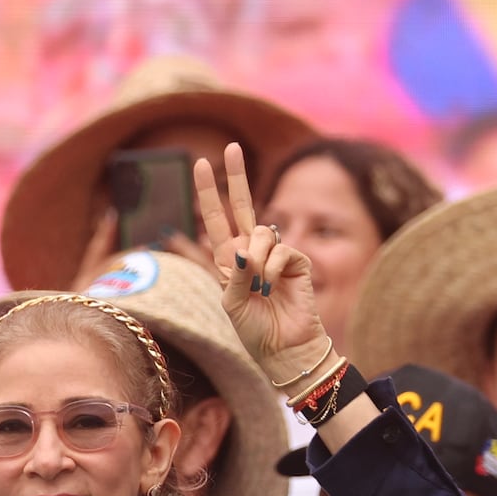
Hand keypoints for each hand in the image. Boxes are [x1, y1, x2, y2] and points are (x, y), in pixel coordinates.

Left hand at [192, 143, 330, 389]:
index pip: (215, 220)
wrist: (285, 348)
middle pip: (241, 205)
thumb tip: (243, 248)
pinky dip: (272, 269)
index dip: (207, 193)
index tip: (200, 164)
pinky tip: (274, 287)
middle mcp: (251, 252)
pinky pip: (279, 249)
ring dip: (256, 260)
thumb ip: (234, 275)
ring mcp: (274, 254)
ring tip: (260, 287)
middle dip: (236, 176)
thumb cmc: (255, 331)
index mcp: (229, 261)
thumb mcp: (233, 303)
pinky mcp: (296, 260)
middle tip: (231, 147)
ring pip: (260, 232)